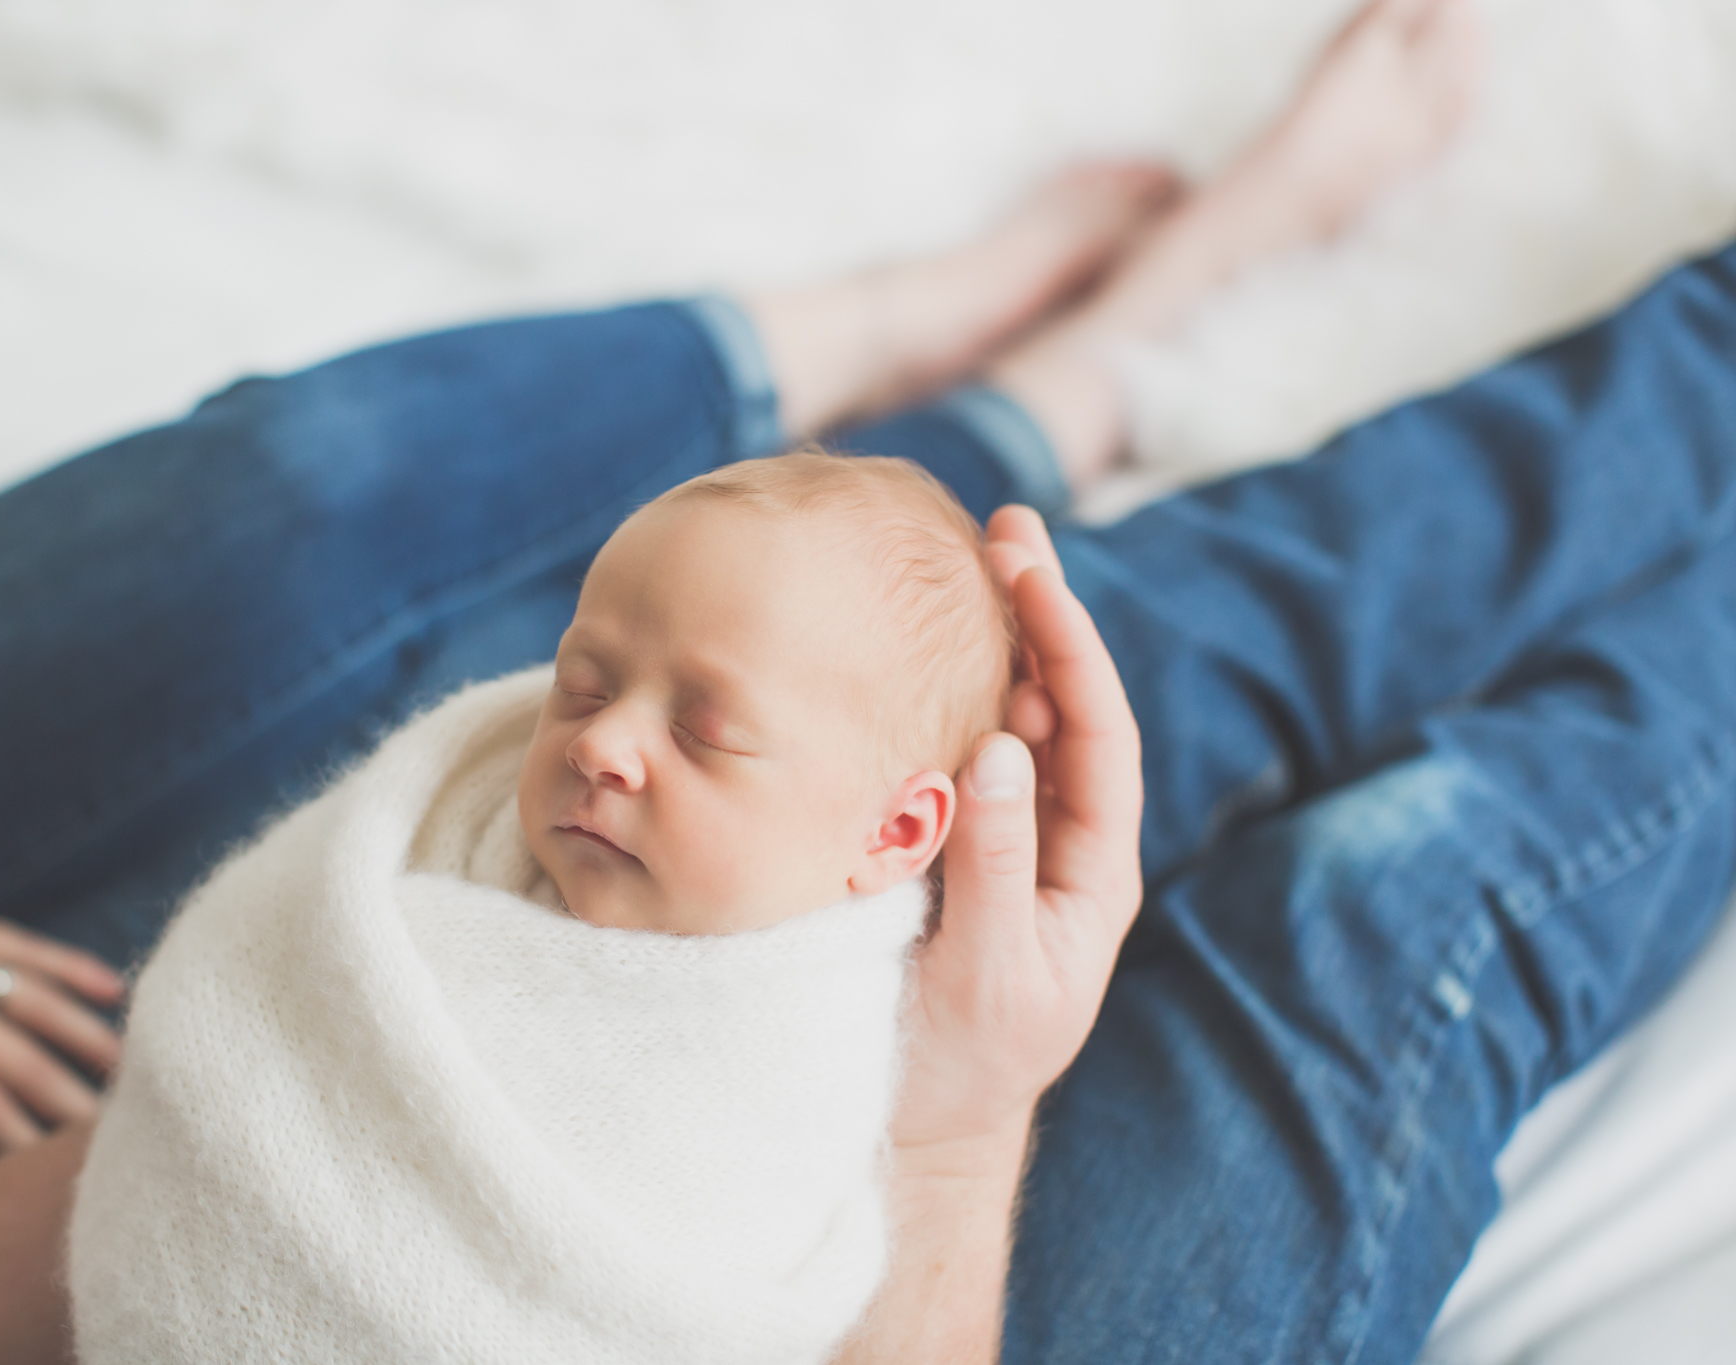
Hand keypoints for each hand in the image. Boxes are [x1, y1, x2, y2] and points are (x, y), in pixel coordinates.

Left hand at [0, 739, 125, 1202]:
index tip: (59, 1182)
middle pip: (26, 1068)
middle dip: (74, 1111)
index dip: (21, 1150)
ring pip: (44, 1010)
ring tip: (137, 1079)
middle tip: (125, 1142)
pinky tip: (116, 988)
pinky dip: (76, 970)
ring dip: (92, 1045)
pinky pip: (31, 950)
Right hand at [893, 504, 1144, 1156]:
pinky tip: (917, 648)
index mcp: (1091, 870)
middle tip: (1005, 531)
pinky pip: (952, 756)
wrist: (917, 1123)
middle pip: (1058, 707)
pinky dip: (939, 696)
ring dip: (990, 643)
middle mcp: (1056, 841)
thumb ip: (996, 864)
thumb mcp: (988, 972)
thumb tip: (1001, 746)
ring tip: (965, 561)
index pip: (1099, 736)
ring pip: (1006, 722)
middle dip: (1037, 618)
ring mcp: (1001, 840)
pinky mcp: (944, 846)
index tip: (1035, 577)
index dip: (1072, 650)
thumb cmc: (962, 1062)